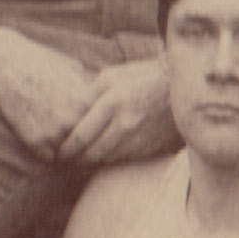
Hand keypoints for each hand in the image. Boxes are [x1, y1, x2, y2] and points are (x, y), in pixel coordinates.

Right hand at [0, 29, 100, 159]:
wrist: (9, 65)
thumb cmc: (45, 64)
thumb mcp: (77, 72)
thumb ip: (95, 93)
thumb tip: (113, 105)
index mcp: (87, 104)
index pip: (104, 129)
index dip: (101, 130)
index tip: (97, 131)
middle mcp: (71, 121)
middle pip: (89, 144)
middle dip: (86, 143)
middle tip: (82, 141)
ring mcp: (52, 133)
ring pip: (69, 153)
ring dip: (67, 149)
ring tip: (60, 136)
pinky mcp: (34, 141)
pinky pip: (48, 156)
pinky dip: (47, 151)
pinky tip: (42, 133)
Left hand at [54, 56, 171, 163]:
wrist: (181, 86)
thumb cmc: (142, 77)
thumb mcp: (112, 76)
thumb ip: (89, 95)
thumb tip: (69, 116)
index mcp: (113, 102)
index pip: (81, 135)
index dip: (66, 147)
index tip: (57, 151)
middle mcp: (125, 123)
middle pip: (91, 152)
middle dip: (74, 159)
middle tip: (64, 159)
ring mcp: (139, 138)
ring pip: (106, 159)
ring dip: (90, 162)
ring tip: (79, 158)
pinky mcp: (150, 147)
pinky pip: (123, 160)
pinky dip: (109, 160)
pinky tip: (102, 155)